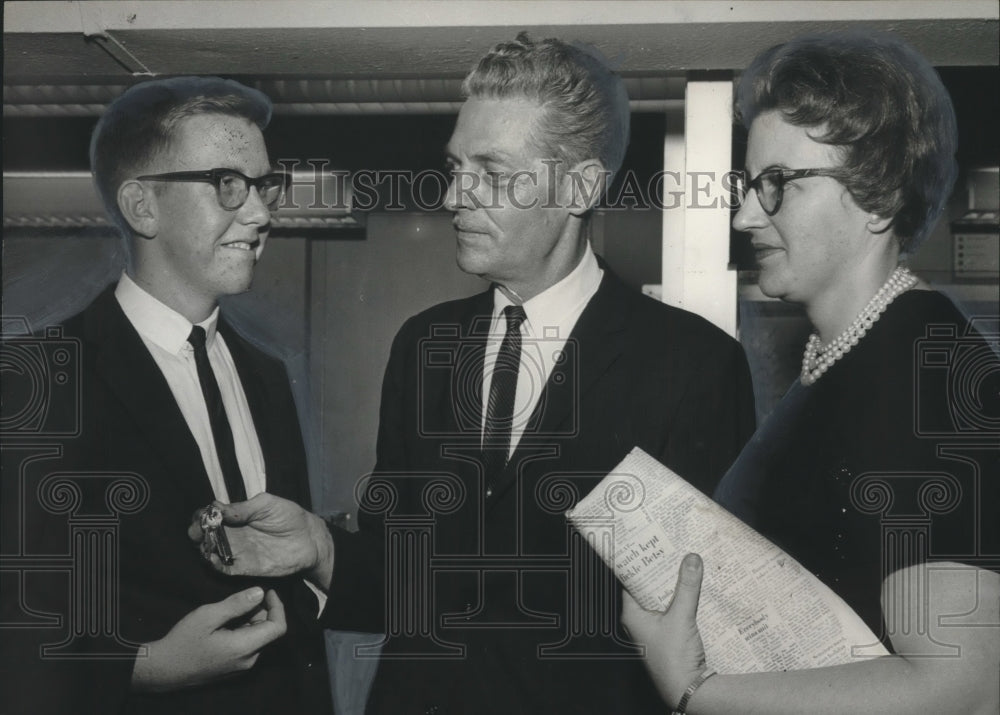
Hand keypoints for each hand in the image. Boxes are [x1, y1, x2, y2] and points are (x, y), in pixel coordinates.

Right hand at [131, 587, 285, 692]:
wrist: (162, 670)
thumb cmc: (183, 642)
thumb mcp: (208, 616)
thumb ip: (236, 604)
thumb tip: (260, 592)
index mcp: (245, 648)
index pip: (278, 627)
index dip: (278, 606)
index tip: (267, 591)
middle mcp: (248, 660)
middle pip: (268, 631)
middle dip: (261, 611)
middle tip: (241, 599)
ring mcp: (241, 667)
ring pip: (257, 638)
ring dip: (251, 620)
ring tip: (229, 610)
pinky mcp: (233, 668)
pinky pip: (247, 646)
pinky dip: (243, 630)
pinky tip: (225, 624)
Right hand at [188, 494, 333, 587]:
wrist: (308, 539)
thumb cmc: (289, 517)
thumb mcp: (266, 504)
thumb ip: (242, 507)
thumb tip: (216, 508)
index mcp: (235, 516)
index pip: (210, 516)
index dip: (202, 516)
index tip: (202, 517)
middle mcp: (232, 534)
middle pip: (205, 534)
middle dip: (197, 533)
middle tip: (198, 532)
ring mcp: (237, 551)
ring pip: (210, 551)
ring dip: (203, 549)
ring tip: (206, 545)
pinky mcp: (244, 567)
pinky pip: (224, 568)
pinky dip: (215, 565)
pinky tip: (213, 558)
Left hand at [621, 553, 708, 707]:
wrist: (688, 691)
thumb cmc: (673, 658)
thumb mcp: (681, 617)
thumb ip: (687, 587)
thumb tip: (691, 559)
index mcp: (632, 614)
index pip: (632, 581)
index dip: (641, 564)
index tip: (651, 547)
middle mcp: (640, 621)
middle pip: (651, 590)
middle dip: (664, 572)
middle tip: (674, 550)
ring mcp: (656, 630)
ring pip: (665, 601)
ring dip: (676, 587)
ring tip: (688, 565)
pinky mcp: (671, 637)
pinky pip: (676, 613)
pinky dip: (685, 602)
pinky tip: (697, 590)